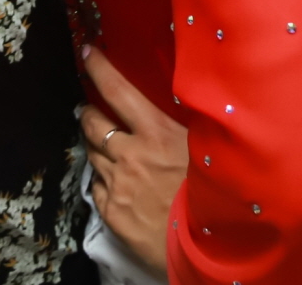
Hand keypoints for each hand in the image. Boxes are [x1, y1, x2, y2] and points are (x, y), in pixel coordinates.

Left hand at [80, 45, 184, 277]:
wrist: (207, 249)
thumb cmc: (214, 196)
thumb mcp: (206, 150)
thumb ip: (185, 127)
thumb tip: (187, 102)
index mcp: (156, 134)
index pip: (118, 91)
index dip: (99, 69)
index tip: (87, 53)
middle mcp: (130, 155)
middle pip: (94, 123)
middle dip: (89, 113)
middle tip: (89, 109)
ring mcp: (117, 184)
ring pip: (92, 154)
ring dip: (95, 145)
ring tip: (101, 144)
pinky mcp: (111, 212)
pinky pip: (96, 187)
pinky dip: (101, 179)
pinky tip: (112, 181)